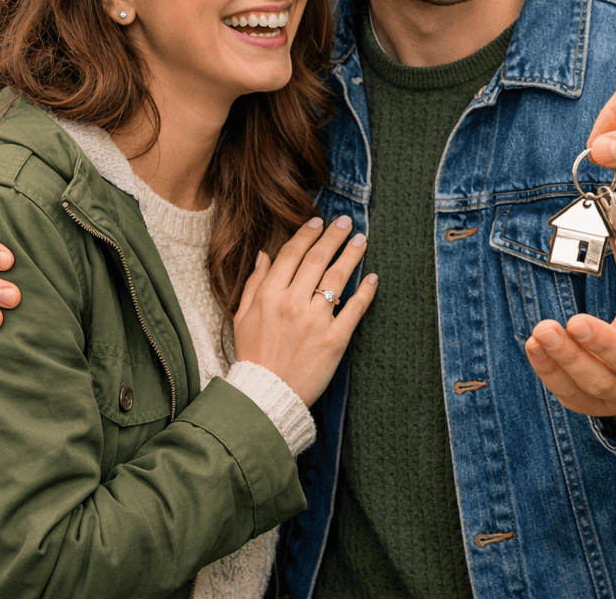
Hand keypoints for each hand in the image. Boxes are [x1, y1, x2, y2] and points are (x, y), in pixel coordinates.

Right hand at [233, 215, 376, 406]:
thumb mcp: (242, 317)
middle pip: (318, 260)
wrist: (266, 395)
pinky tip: (373, 278)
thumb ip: (255, 284)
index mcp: (269, 295)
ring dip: (352, 255)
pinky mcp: (334, 340)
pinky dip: (366, 292)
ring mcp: (315, 321)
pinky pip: (354, 310)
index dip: (307, 234)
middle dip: (334, 236)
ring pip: (337, 278)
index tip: (318, 221)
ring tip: (361, 240)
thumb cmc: (253, 355)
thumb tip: (264, 255)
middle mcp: (292, 303)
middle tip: (347, 222)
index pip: (292, 254)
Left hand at [525, 283, 615, 417]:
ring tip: (535, 337)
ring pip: (580, 392)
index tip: (577, 321)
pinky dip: (547, 372)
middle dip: (569, 356)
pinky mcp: (590, 399)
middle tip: (544, 329)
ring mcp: (611, 399)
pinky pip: (567, 393)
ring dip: (553, 365)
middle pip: (600, 381)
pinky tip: (532, 347)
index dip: (605, 344)